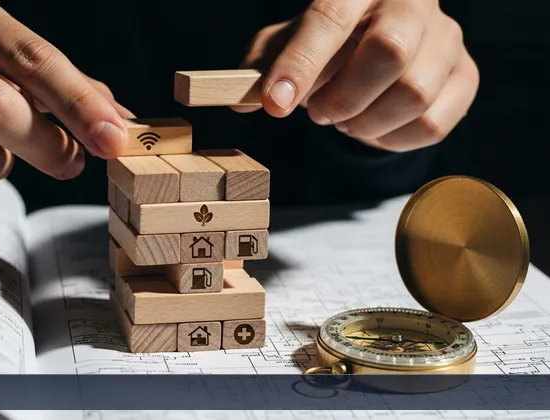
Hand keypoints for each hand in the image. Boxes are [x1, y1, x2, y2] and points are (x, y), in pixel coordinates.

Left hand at [234, 0, 478, 151]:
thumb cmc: (325, 44)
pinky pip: (433, 124)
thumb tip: (244, 103)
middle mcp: (412, 3)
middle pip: (390, 52)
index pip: (330, 19)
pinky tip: (372, 128)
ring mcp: (446, 38)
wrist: (375, 43)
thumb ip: (262, 69)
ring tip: (345, 120)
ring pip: (414, 93)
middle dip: (343, 98)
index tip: (275, 105)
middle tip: (318, 114)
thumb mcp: (285, 45)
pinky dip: (391, 140)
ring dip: (366, 123)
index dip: (300, 66)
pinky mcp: (465, 75)